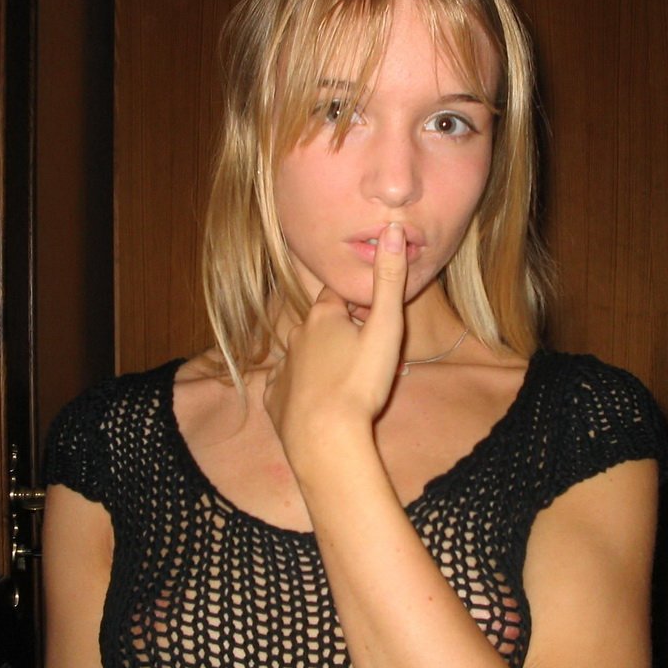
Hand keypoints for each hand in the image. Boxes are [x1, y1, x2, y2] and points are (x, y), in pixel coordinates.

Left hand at [263, 222, 408, 462]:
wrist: (325, 438)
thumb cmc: (359, 383)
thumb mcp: (386, 328)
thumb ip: (390, 279)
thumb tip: (393, 229)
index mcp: (323, 316)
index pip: (340, 296)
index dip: (360, 306)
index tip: (375, 321)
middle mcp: (297, 335)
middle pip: (323, 326)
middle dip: (343, 334)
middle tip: (369, 359)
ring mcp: (282, 367)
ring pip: (305, 354)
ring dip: (324, 361)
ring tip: (348, 383)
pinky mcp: (275, 398)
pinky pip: (288, 385)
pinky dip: (302, 388)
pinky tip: (317, 400)